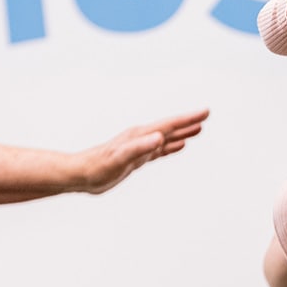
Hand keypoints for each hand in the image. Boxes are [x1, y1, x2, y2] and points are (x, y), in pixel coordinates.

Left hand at [78, 109, 208, 193]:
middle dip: (189, 122)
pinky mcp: (137, 158)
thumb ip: (139, 148)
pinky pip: (159, 149)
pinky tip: (179, 145)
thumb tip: (160, 137)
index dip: (188, 118)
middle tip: (206, 114)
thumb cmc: (98, 167)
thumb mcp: (119, 158)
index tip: (205, 112)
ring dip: (183, 133)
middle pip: (170, 128)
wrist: (80, 174)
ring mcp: (140, 147)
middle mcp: (142, 138)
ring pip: (167, 137)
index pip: (169, 125)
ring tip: (199, 129)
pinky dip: (171, 146)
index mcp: (140, 135)